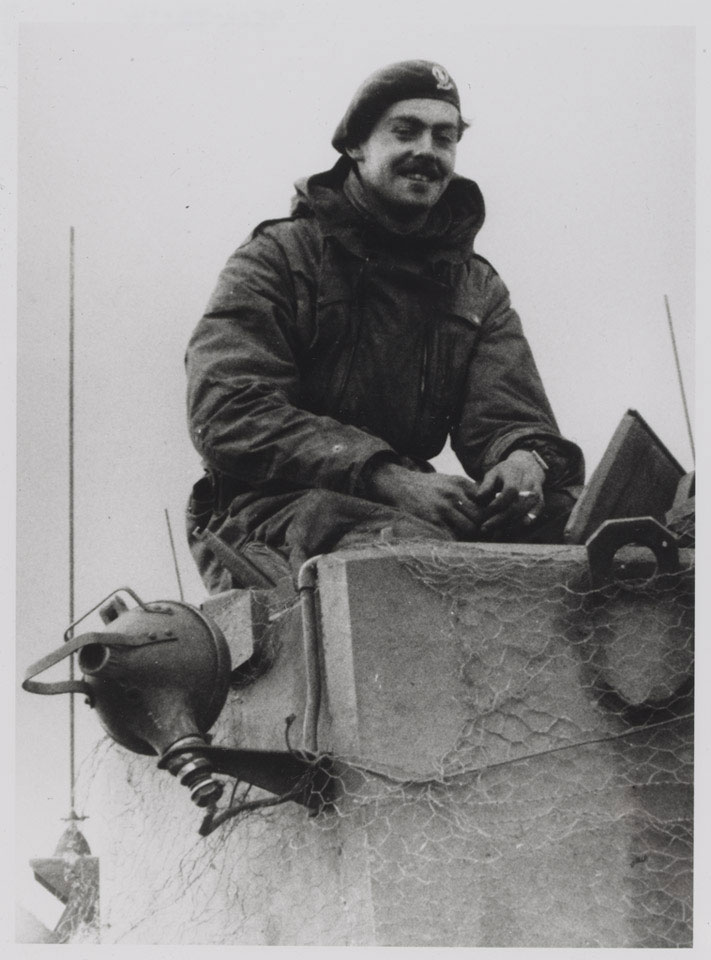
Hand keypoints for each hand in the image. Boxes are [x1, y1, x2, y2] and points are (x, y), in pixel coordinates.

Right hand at [367, 463, 482, 538]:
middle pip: (481, 516)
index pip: (486, 501)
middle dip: (484, 526)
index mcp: (460, 483)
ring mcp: (443, 507)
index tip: (489, 520)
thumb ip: (468, 488)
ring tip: (471, 539)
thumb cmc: (429, 485)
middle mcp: (453, 494)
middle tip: (484, 534)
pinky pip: (452, 535)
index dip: (490, 512)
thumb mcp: (450, 479)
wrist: (401, 485)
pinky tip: (457, 540)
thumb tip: (490, 500)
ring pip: (470, 528)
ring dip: (472, 536)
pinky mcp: (432, 520)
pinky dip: (458, 540)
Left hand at [475, 449, 545, 535]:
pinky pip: (534, 514)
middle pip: (517, 505)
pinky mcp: (541, 501)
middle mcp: (529, 483)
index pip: (510, 491)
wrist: (528, 465)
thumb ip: (486, 485)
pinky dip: (523, 523)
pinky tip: (513, 531)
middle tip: (485, 528)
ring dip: (509, 524)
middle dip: (500, 519)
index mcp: (515, 474)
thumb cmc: (506, 472)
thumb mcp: (493, 473)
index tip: (486, 512)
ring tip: (494, 532)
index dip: (498, 503)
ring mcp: (537, 492)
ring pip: (525, 511)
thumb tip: (478, 498)